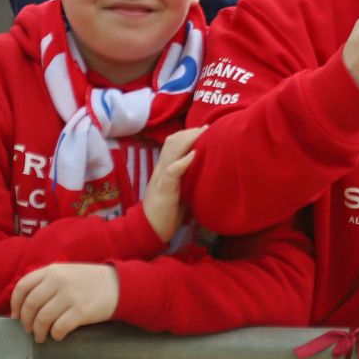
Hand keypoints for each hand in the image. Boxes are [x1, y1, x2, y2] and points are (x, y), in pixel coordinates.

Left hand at [10, 264, 118, 341]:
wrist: (121, 285)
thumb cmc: (91, 281)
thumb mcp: (67, 272)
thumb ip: (47, 282)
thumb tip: (25, 304)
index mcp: (53, 270)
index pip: (23, 286)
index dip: (15, 304)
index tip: (16, 316)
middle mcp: (59, 281)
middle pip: (30, 305)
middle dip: (26, 322)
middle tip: (30, 330)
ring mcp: (71, 296)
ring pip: (42, 319)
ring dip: (39, 332)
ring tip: (42, 336)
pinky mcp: (82, 311)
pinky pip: (59, 328)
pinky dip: (55, 335)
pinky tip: (58, 335)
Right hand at [143, 127, 201, 242]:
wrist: (150, 229)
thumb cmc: (168, 211)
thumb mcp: (181, 190)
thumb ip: (189, 178)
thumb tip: (209, 169)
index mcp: (165, 168)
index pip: (173, 143)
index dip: (188, 134)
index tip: (206, 129)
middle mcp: (161, 168)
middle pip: (173, 142)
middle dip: (190, 133)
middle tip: (208, 128)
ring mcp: (161, 178)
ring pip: (171, 151)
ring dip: (188, 141)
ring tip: (203, 134)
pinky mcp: (164, 190)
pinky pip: (171, 172)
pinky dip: (183, 162)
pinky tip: (194, 155)